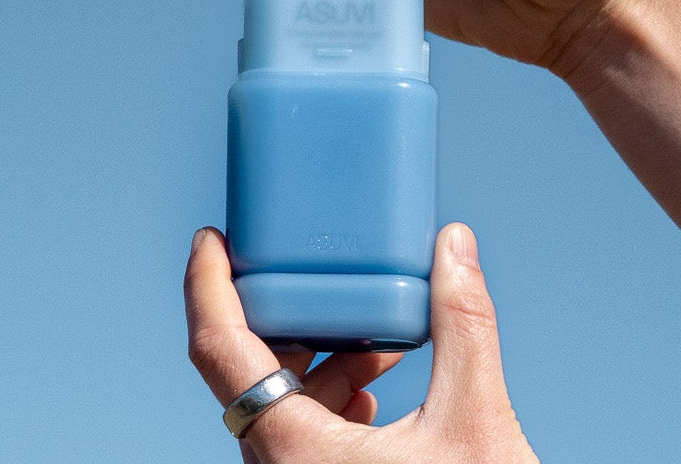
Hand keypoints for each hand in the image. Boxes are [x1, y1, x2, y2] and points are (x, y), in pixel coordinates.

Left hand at [185, 223, 539, 463]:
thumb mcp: (475, 418)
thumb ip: (462, 324)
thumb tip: (454, 244)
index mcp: (291, 450)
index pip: (217, 350)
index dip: (205, 285)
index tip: (212, 238)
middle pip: (246, 374)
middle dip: (288, 318)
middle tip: (322, 274)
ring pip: (276, 409)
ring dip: (318, 362)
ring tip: (379, 340)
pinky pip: (298, 438)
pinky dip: (329, 400)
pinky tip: (376, 390)